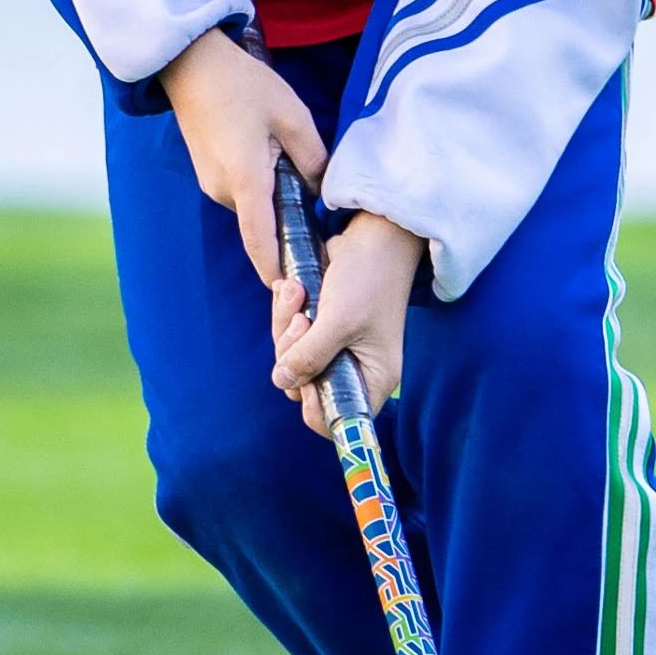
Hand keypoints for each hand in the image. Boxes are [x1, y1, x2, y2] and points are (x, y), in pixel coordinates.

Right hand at [156, 27, 328, 287]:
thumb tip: (322, 192)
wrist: (190, 64)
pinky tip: (274, 158)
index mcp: (245, 180)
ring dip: (275, 200)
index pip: (261, 241)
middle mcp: (223, 191)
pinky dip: (261, 187)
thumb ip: (313, 158)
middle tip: (322, 219)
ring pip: (254, 206)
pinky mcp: (208, 172)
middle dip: (289, 225)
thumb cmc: (242, 85)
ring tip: (297, 172)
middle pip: (263, 223)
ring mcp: (212, 183)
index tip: (296, 291)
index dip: (278, 269)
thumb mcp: (291, 115)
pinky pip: (242, 191)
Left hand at [272, 211, 421, 429]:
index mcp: (373, 378)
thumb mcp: (339, 321)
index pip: (336, 419)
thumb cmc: (368, 278)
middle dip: (291, 352)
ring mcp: (336, 348)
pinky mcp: (321, 328)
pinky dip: (285, 312)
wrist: (373, 235)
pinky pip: (290, 334)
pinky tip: (291, 288)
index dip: (311, 404)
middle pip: (303, 386)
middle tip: (300, 319)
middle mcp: (355, 369)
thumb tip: (282, 381)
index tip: (303, 376)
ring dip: (285, 325)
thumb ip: (310, 356)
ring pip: (291, 358)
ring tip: (295, 293)